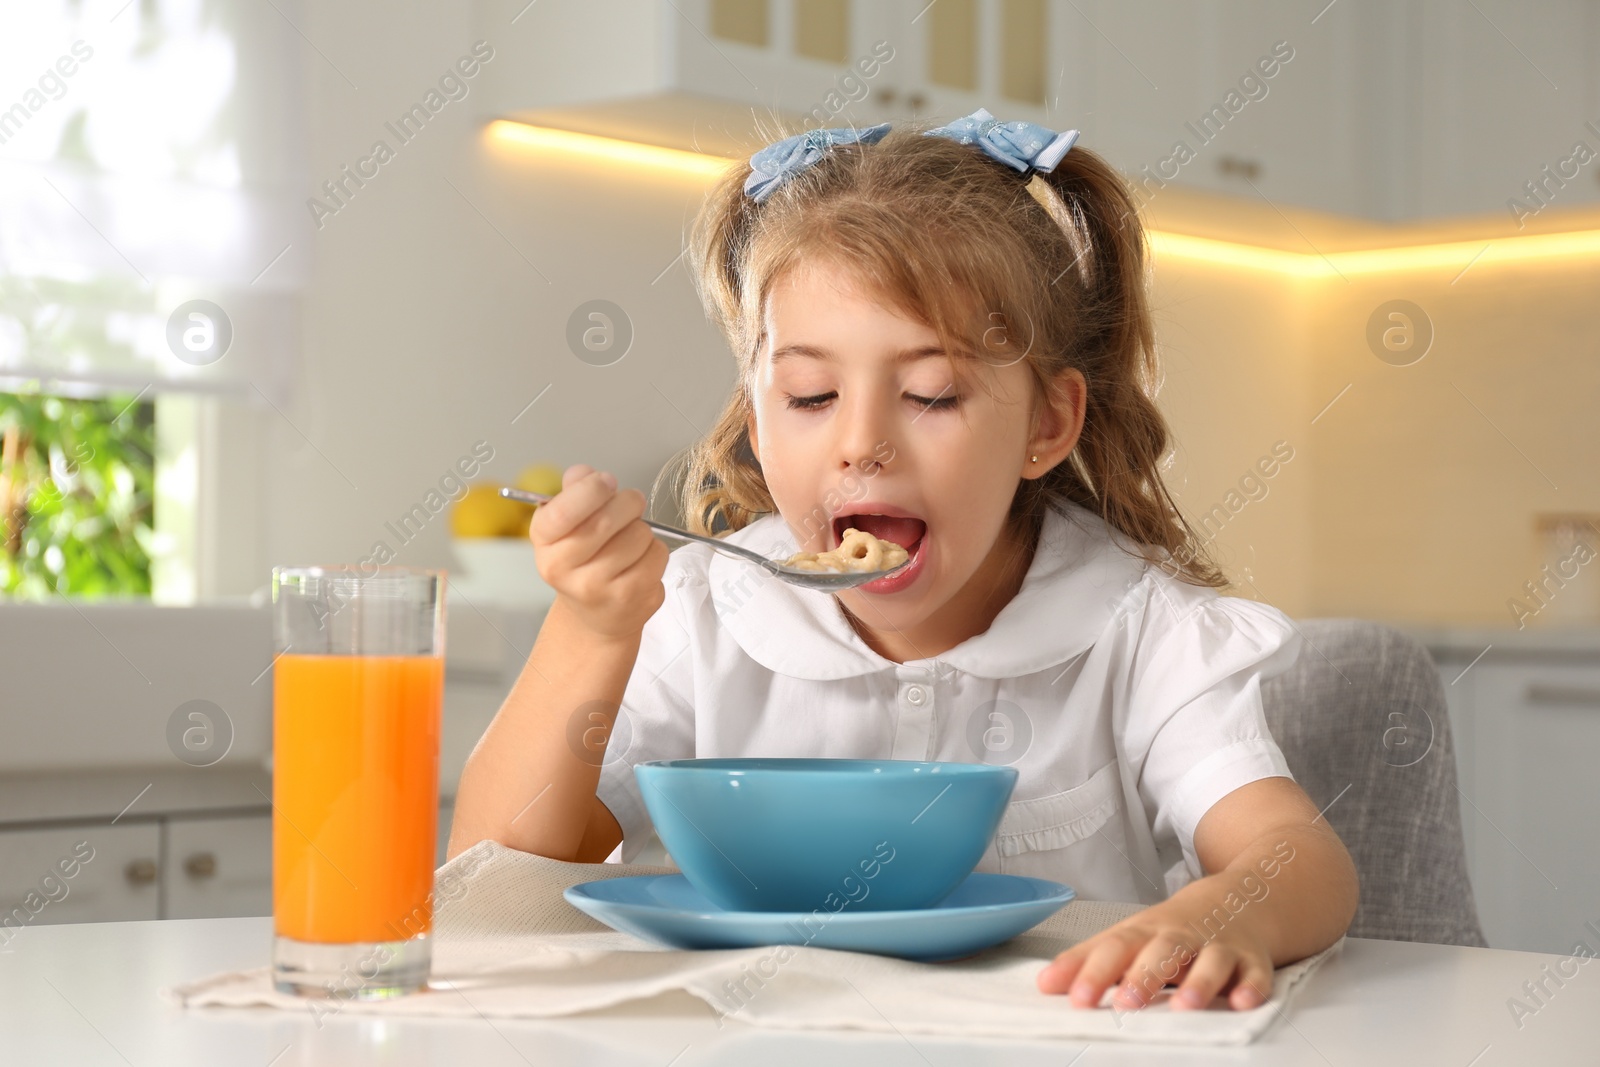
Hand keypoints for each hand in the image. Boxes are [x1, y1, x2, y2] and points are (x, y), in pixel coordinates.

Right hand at [528, 464, 669, 639]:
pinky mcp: (632, 598)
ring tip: (630, 539)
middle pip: (607, 520)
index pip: (563, 512)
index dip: (591, 489)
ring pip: (638, 534)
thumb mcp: (566, 526)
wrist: (595, 616)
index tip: (606, 481)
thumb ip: (573, 493)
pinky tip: (640, 559)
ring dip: (641, 528)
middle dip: (627, 501)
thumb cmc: (582, 561)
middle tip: (630, 504)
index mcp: (545, 544)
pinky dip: (655, 549)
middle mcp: (566, 571)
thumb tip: (581, 472)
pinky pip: (657, 554)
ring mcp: (599, 588)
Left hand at [1036, 891, 1273, 1010]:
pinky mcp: (1252, 960)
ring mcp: (1219, 946)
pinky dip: (1251, 987)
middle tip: (1125, 1003)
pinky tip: (1242, 1002)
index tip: (1073, 996)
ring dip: (1198, 983)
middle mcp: (1181, 937)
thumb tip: (1045, 983)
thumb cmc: (1174, 927)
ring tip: (1183, 1006)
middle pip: (1161, 952)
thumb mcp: (1130, 936)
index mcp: (1145, 932)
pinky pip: (1255, 974)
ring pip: (1210, 961)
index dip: (1092, 971)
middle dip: (1143, 977)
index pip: (1114, 949)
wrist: (1238, 898)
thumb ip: (1089, 960)